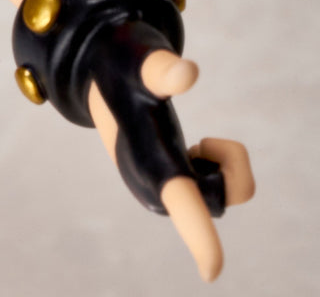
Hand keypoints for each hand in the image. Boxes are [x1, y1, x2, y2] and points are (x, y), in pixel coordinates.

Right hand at [89, 51, 254, 281]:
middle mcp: (151, 181)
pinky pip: (220, 189)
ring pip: (224, 194)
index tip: (213, 272)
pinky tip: (191, 150)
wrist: (100, 70)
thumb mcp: (137, 58)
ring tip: (198, 142)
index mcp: (143, 153)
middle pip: (218, 197)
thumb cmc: (122, 61)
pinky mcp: (172, 186)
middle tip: (203, 138)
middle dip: (228, 165)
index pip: (175, 194)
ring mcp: (161, 188)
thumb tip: (188, 73)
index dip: (196, 234)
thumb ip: (160, 69)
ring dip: (223, 165)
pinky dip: (219, 166)